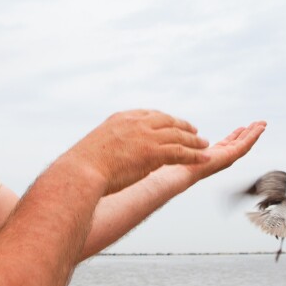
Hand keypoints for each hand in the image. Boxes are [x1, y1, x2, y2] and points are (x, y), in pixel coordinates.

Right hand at [64, 110, 210, 194]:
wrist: (81, 171)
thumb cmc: (82, 166)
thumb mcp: (96, 146)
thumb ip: (110, 145)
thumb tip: (112, 154)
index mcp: (122, 118)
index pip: (150, 114)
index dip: (165, 119)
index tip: (173, 123)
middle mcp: (136, 123)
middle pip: (168, 121)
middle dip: (183, 126)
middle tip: (194, 131)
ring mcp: (146, 136)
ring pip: (178, 136)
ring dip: (194, 141)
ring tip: (204, 144)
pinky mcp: (153, 152)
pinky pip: (181, 152)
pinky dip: (195, 155)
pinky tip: (204, 158)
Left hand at [181, 120, 266, 182]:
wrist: (182, 172)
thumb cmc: (183, 163)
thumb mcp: (191, 147)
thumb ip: (194, 143)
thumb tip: (186, 134)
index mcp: (215, 154)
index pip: (230, 143)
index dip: (238, 135)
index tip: (244, 127)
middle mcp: (224, 157)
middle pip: (241, 143)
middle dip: (250, 133)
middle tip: (259, 123)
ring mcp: (228, 158)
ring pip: (246, 143)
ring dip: (255, 133)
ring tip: (263, 124)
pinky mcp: (230, 156)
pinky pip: (245, 145)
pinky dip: (253, 136)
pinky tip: (260, 129)